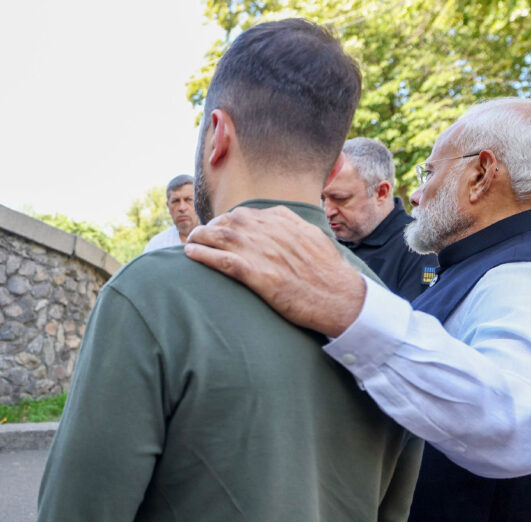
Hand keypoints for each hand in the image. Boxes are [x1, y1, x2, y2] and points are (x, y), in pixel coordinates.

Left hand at [185, 206, 365, 337]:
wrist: (340, 297)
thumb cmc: (328, 272)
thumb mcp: (313, 236)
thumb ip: (292, 224)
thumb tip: (277, 215)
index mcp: (284, 222)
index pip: (246, 214)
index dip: (227, 220)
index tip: (219, 227)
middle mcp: (270, 233)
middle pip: (229, 221)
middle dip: (210, 226)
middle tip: (200, 234)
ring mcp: (263, 253)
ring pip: (221, 237)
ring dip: (200, 237)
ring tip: (191, 241)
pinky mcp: (258, 275)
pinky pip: (221, 260)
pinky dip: (202, 255)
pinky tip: (190, 255)